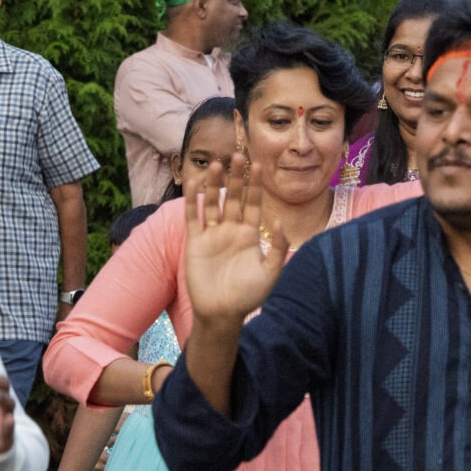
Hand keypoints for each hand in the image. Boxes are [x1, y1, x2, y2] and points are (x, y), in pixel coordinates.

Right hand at [182, 154, 287, 326]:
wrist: (221, 313)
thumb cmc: (248, 296)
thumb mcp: (270, 273)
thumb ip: (278, 248)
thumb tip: (278, 222)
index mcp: (250, 234)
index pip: (254, 203)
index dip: (255, 185)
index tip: (259, 165)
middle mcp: (231, 230)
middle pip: (234, 198)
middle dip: (236, 178)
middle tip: (238, 156)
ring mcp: (212, 235)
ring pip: (213, 203)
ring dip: (215, 185)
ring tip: (216, 165)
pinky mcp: (195, 242)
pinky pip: (193, 217)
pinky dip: (192, 201)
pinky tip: (194, 185)